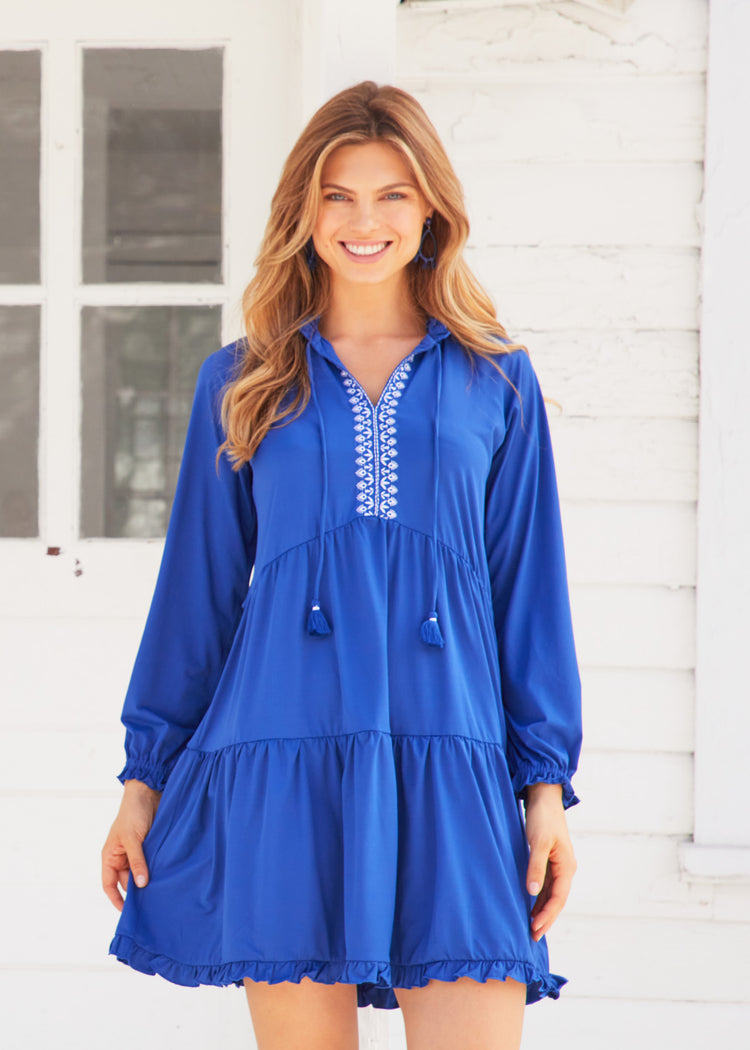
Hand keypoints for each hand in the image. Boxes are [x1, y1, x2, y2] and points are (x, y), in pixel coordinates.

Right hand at [101, 779, 161, 911]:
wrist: (148, 791)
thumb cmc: (133, 813)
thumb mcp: (133, 839)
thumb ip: (137, 862)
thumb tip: (142, 885)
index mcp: (110, 856)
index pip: (109, 884)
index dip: (116, 899)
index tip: (127, 913)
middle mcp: (122, 857)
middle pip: (128, 881)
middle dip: (137, 892)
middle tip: (151, 906)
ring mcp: (137, 852)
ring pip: (142, 873)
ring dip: (150, 880)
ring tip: (161, 894)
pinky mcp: (151, 847)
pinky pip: (153, 864)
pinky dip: (158, 871)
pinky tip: (167, 878)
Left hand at [523, 782, 576, 941]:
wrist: (544, 797)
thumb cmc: (542, 818)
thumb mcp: (537, 842)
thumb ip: (535, 867)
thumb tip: (532, 891)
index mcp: (567, 866)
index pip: (558, 899)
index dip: (546, 916)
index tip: (534, 929)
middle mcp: (565, 869)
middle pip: (556, 900)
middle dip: (545, 918)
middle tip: (532, 936)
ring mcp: (558, 865)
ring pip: (551, 894)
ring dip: (542, 910)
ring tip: (530, 926)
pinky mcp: (549, 860)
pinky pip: (546, 885)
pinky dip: (539, 897)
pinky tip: (530, 905)